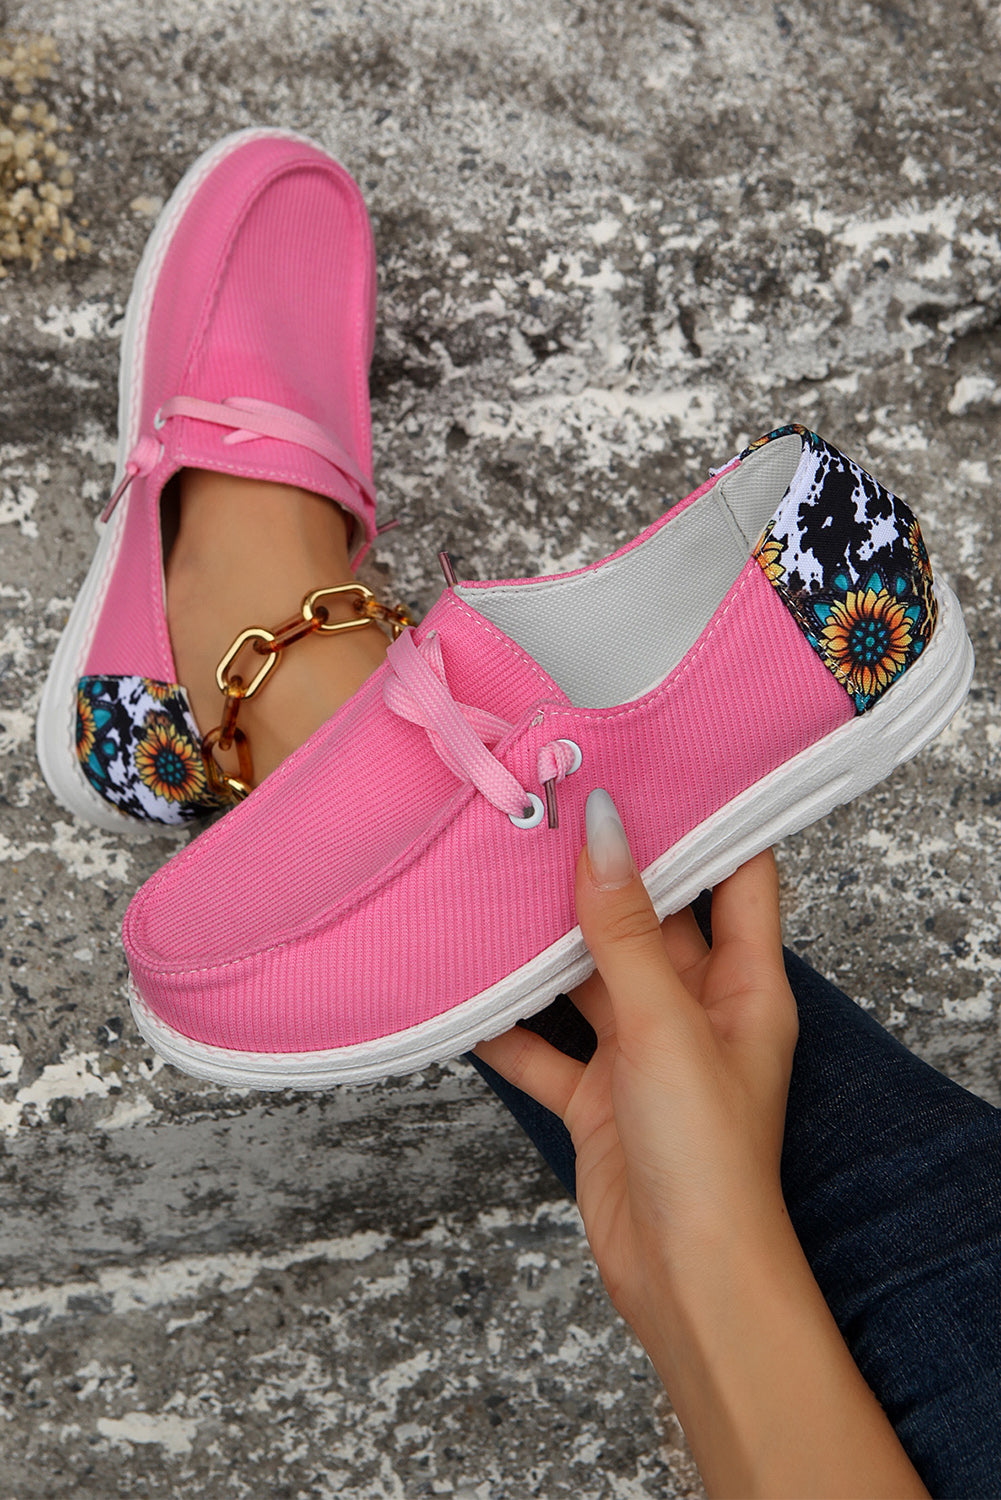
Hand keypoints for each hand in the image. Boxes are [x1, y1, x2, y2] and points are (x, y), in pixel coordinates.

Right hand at [476, 791, 928, 1498]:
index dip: (707, 816)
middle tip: (548, 806)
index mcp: (744, 983)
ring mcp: (644, 1052)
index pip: (738, 873)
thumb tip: (604, 830)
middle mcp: (696, 1009)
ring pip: (587, 975)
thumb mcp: (665, 1025)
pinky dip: (507, 1021)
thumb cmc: (706, 1158)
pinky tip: (462, 990)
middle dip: (602, 870)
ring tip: (493, 879)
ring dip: (544, 943)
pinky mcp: (597, 1094)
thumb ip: (628, 928)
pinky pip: (544, 1041)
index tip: (654, 759)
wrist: (683, 1282)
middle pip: (650, 917)